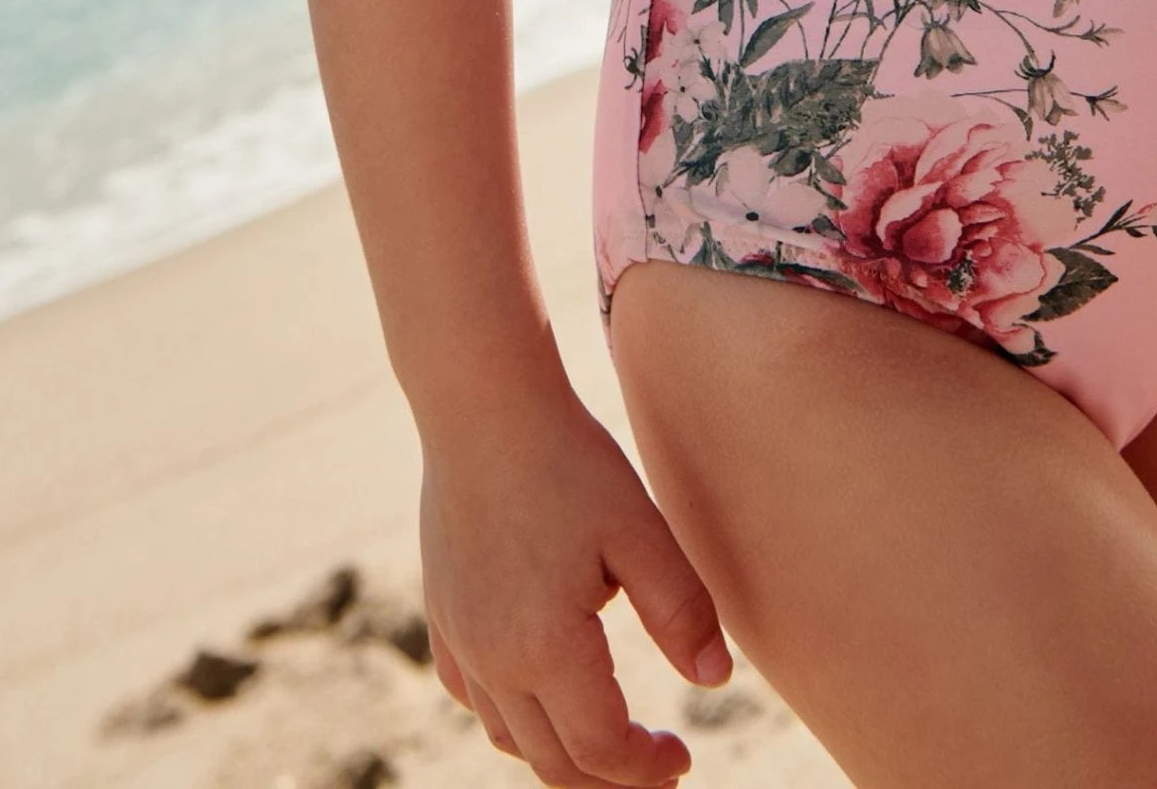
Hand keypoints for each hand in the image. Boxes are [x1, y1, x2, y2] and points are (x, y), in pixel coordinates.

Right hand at [418, 384, 734, 785]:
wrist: (481, 405)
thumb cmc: (568, 460)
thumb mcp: (641, 530)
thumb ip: (681, 611)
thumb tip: (714, 680)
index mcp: (546, 647)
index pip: (601, 750)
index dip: (647, 767)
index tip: (684, 756)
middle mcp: (493, 658)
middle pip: (552, 762)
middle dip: (609, 779)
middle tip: (657, 765)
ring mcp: (459, 637)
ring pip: (508, 735)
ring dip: (561, 753)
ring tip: (607, 738)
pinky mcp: (442, 610)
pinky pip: (472, 694)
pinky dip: (510, 715)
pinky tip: (539, 694)